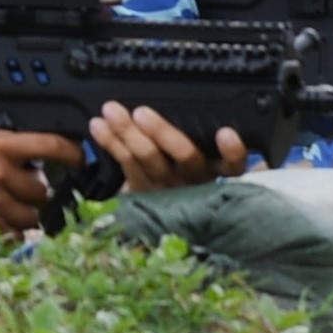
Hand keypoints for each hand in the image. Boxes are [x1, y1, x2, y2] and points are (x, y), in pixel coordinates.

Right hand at [0, 124, 78, 247]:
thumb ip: (2, 148)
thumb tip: (37, 158)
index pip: (48, 144)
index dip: (71, 152)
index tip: (81, 159)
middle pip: (42, 190)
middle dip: (33, 197)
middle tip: (13, 197)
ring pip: (31, 218)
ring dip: (22, 219)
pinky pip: (14, 237)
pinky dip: (7, 236)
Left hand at [84, 101, 255, 191]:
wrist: (167, 220)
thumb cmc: (196, 172)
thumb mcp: (214, 161)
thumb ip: (218, 148)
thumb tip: (223, 124)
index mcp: (219, 172)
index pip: (233, 164)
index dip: (231, 151)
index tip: (225, 134)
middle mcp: (195, 183)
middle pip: (185, 159)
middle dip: (163, 134)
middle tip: (142, 114)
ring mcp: (167, 190)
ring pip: (150, 161)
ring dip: (128, 134)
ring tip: (112, 112)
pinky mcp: (143, 194)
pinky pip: (126, 167)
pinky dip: (111, 143)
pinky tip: (99, 127)